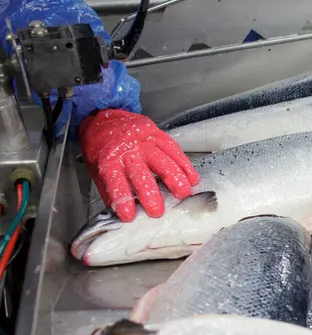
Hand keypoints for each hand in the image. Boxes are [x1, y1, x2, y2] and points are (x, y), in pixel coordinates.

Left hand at [79, 109, 200, 221]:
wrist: (104, 118)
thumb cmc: (102, 147)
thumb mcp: (97, 169)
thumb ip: (110, 191)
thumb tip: (119, 214)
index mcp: (108, 161)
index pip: (115, 183)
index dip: (123, 200)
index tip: (129, 215)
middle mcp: (127, 151)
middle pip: (141, 174)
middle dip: (151, 194)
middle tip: (158, 211)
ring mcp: (144, 142)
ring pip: (163, 161)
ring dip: (176, 179)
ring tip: (184, 193)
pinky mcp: (158, 135)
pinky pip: (175, 150)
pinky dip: (185, 165)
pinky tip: (192, 178)